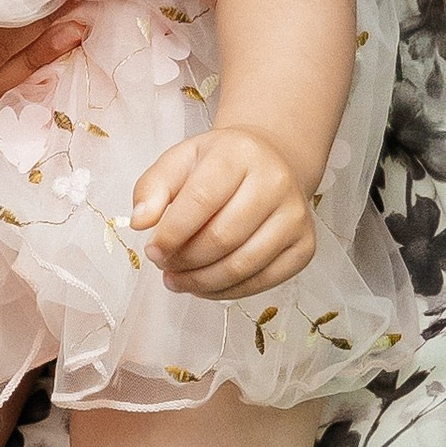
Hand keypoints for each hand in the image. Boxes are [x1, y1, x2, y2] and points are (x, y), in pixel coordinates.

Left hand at [131, 126, 317, 298]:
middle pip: (222, 238)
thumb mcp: (180, 161)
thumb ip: (152, 188)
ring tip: (178, 280)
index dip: (171, 233)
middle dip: (185, 261)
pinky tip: (205, 285)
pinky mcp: (305, 246)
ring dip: (202, 282)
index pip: (201, 200)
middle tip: (164, 266)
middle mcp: (275, 183)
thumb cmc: (219, 165)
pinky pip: (263, 282)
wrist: (271, 164)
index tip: (152, 250)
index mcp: (239, 154)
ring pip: (243, 265)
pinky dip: (227, 292)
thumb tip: (140, 223)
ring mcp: (296, 217)